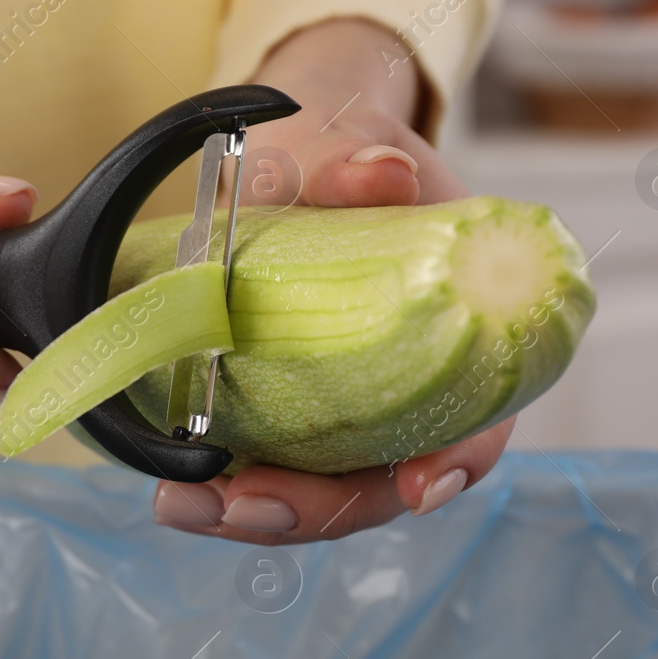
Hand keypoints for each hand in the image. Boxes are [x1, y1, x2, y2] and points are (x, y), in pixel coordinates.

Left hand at [152, 18, 513, 543]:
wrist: (304, 158)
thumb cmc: (344, 157)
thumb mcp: (348, 145)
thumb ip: (356, 158)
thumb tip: (382, 175)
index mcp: (464, 344)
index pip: (478, 428)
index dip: (455, 464)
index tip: (417, 485)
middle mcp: (411, 399)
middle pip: (382, 487)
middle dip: (313, 509)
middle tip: (236, 504)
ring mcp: (350, 416)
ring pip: (320, 494)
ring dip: (255, 513)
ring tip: (184, 504)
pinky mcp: (292, 418)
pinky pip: (270, 471)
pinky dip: (228, 488)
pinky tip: (180, 490)